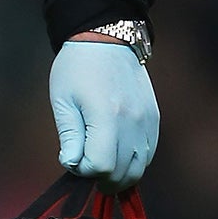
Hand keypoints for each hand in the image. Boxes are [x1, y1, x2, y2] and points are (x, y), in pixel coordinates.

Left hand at [49, 36, 158, 189]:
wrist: (106, 40)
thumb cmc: (76, 68)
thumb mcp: (63, 99)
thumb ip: (70, 135)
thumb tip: (72, 165)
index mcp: (106, 116)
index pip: (100, 165)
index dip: (84, 170)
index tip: (73, 159)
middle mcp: (133, 123)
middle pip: (122, 173)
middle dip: (100, 178)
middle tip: (84, 167)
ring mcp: (148, 123)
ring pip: (139, 168)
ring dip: (119, 175)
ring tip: (99, 166)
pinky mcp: (154, 120)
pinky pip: (148, 154)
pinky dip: (132, 163)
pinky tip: (117, 156)